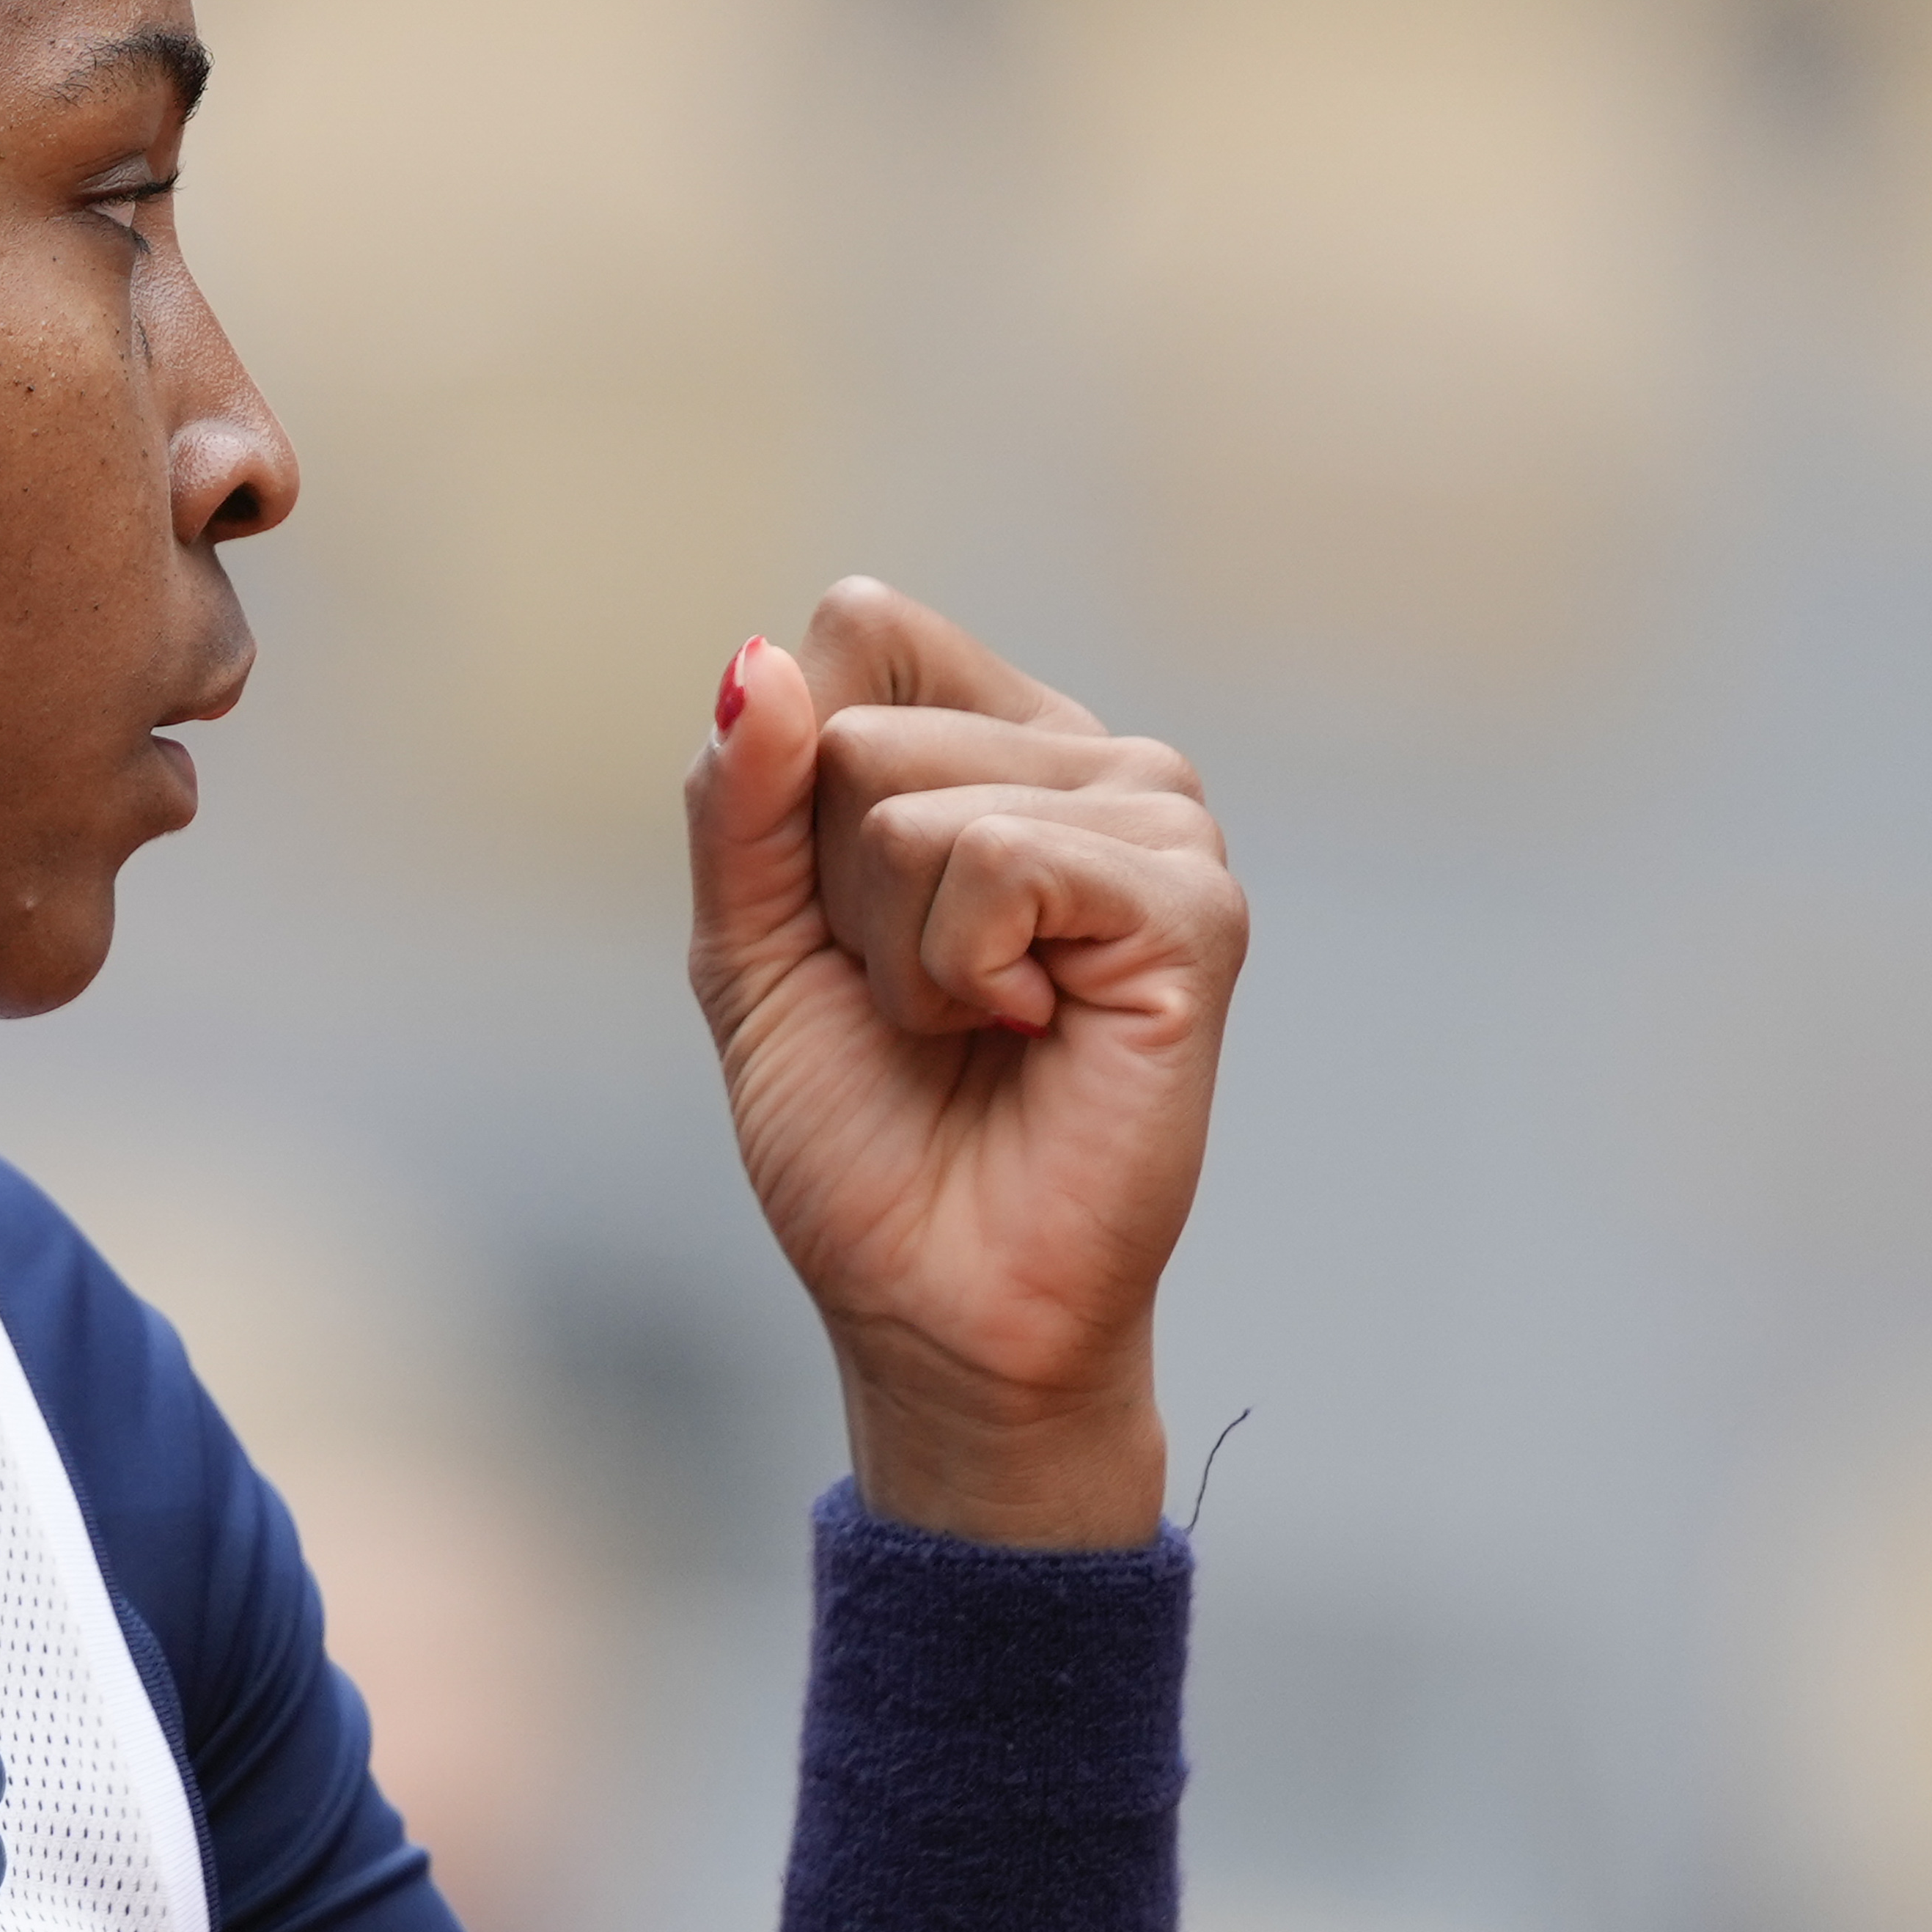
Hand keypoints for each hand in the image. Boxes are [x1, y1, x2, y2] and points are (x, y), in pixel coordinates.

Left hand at [684, 581, 1242, 1549]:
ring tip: (976, 1024)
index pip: (860, 630)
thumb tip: (759, 662)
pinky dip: (961, 970)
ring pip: (908, 802)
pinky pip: (995, 860)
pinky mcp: (1191, 905)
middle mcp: (1094, 762)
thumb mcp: (748, 947)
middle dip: (835, 891)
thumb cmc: (862, 1136)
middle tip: (917, 1002)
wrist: (934, 1301)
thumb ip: (740, 801)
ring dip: (895, 946)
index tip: (843, 922)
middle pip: (860, 723)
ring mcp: (1159, 823)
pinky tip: (1031, 1032)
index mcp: (999, 748)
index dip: (795, 787)